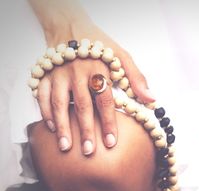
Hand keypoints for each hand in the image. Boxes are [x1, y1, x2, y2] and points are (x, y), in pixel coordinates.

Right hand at [38, 22, 154, 155]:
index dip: (108, 122)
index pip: (105, 100)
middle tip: (89, 151)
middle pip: (82, 105)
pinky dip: (46, 111)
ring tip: (66, 147)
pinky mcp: (45, 74)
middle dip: (86, 130)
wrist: (70, 27)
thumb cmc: (100, 46)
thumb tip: (152, 100)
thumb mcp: (122, 56)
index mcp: (99, 69)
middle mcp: (77, 72)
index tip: (111, 142)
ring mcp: (59, 73)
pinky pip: (43, 95)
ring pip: (60, 103)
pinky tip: (52, 128)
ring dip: (63, 126)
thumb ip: (137, 78)